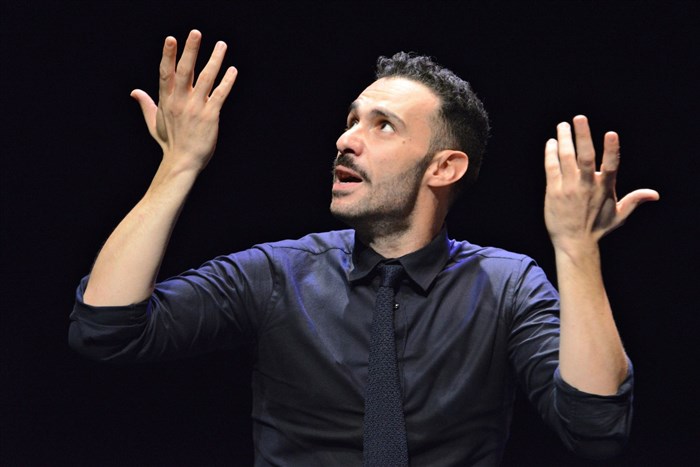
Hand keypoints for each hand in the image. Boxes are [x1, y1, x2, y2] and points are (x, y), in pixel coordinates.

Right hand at [130, 30, 236, 172]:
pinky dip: (227, 82)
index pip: (166, 73)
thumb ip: (146, 104)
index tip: (171, 39)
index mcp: (167, 100)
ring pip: (206, 79)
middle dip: (190, 51)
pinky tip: (233, 70)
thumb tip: (134, 92)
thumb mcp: (154, 122)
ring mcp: (196, 108)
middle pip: (185, 71)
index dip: (168, 55)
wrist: (183, 163)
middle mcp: (180, 101)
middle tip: (196, 33)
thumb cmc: (170, 143)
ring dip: (214, 61)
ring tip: (222, 45)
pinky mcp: (210, 116)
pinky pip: (220, 95)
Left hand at [544, 115, 658, 251]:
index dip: (612, 149)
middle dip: (582, 136)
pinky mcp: (553, 192)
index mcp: (605, 188)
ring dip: (564, 140)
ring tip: (563, 126)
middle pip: (585, 157)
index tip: (611, 133)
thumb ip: (634, 200)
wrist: (574, 243)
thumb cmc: (598, 228)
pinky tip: (551, 143)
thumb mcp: (620, 215)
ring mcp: (569, 188)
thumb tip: (654, 194)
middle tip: (578, 117)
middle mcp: (586, 186)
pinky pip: (551, 169)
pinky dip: (550, 154)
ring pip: (565, 159)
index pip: (611, 165)